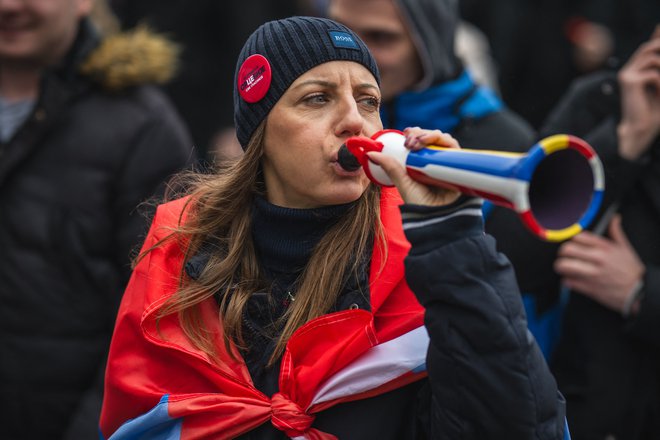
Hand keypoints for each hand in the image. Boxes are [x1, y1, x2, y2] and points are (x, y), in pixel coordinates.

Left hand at [367, 127, 461, 205]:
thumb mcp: (402, 182)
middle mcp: (436, 160)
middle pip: (432, 137)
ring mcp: (448, 163)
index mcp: (422, 162)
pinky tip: (437, 143)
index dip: (414, 133)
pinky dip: (447, 142)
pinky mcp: (460, 166)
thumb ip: (390, 167)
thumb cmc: (420, 204)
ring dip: (432, 135)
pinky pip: (456, 149)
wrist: (436, 219)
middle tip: (410, 141)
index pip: (420, 140)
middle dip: (421, 133)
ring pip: (444, 140)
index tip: (406, 133)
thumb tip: (370, 153)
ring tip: (419, 143)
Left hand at [554, 215, 644, 313]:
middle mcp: (597, 259)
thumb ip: (616, 232)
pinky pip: (568, 281)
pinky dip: (567, 280)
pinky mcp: (589, 288)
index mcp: (605, 247)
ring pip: (563, 266)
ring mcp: (592, 274)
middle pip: (566, 250)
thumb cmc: (631, 270)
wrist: (639, 292)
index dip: (572, 240)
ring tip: (564, 268)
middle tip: (565, 256)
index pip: (578, 237)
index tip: (573, 244)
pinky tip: (571, 279)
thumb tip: (614, 219)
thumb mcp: (625, 248)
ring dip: (561, 267)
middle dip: (562, 253)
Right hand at [617, 25, 659, 159]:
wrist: (640, 129)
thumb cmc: (652, 111)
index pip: (646, 49)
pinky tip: (658, 94)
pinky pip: (652, 74)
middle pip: (648, 47)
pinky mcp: (629, 82)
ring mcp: (626, 75)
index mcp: (633, 71)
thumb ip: (659, 71)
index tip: (659, 32)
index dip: (656, 38)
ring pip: (651, 57)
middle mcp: (627, 71)